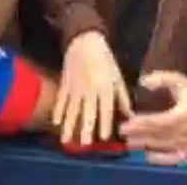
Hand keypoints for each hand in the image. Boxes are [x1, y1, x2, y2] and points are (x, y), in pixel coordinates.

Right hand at [53, 30, 131, 145]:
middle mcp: (89, 89)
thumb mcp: (117, 77)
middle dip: (85, 128)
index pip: (105, 108)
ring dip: (69, 125)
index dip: (105, 123)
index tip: (104, 138)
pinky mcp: (65, 83)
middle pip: (87, 111)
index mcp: (105, 87)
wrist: (84, 42)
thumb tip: (131, 116)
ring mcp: (75, 87)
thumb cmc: (105, 60)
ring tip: (66, 140)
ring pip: (71, 109)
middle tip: (83, 144)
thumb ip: (123, 97)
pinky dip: (58, 110)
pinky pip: (61, 99)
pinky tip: (55, 122)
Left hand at [120, 71, 186, 164]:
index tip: (129, 122)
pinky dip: (164, 159)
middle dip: (143, 134)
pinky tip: (148, 156)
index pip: (166, 120)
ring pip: (169, 146)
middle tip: (123, 132)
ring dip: (148, 145)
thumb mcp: (179, 79)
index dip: (147, 123)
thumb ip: (162, 78)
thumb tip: (143, 81)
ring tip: (130, 142)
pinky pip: (178, 158)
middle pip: (165, 134)